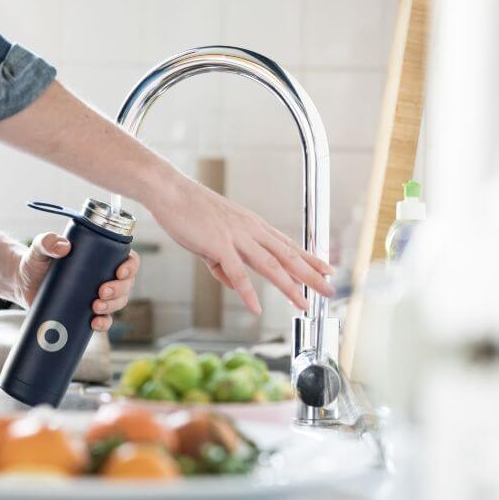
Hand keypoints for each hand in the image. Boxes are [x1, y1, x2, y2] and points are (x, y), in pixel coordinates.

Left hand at [14, 232, 140, 331]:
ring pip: (118, 302)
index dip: (131, 266)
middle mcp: (104, 276)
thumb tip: (63, 246)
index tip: (120, 272)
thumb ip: (47, 242)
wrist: (23, 283)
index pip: (128, 259)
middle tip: (101, 292)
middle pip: (126, 284)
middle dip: (119, 290)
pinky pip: (104, 320)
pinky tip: (94, 323)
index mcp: (101, 256)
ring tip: (95, 307)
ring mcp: (97, 296)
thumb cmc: (36, 261)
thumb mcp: (40, 248)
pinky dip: (104, 324)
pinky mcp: (87, 312)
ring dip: (113, 306)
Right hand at [150, 176, 334, 314]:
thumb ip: (222, 263)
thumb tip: (233, 284)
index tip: (326, 268)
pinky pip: (237, 273)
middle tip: (330, 289)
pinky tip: (256, 307)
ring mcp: (236, 236)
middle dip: (311, 274)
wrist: (170, 191)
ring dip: (290, 286)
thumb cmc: (188, 211)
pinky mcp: (218, 244)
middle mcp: (250, 230)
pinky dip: (247, 292)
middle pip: (287, 255)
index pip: (287, 244)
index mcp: (251, 225)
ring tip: (304, 304)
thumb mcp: (211, 239)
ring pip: (270, 265)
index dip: (309, 258)